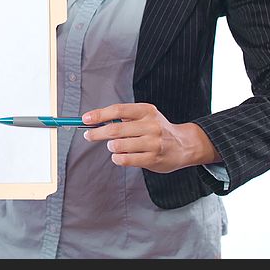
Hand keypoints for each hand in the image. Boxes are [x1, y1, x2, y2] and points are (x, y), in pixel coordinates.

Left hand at [81, 103, 220, 173]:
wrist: (184, 145)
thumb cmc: (158, 129)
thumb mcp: (145, 116)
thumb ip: (124, 118)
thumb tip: (95, 121)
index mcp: (146, 111)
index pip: (118, 110)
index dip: (99, 115)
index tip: (85, 119)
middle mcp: (151, 125)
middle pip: (115, 129)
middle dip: (97, 133)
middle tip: (88, 135)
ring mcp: (153, 143)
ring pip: (119, 145)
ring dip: (111, 146)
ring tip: (113, 146)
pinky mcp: (153, 159)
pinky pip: (126, 159)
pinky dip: (117, 158)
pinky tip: (119, 156)